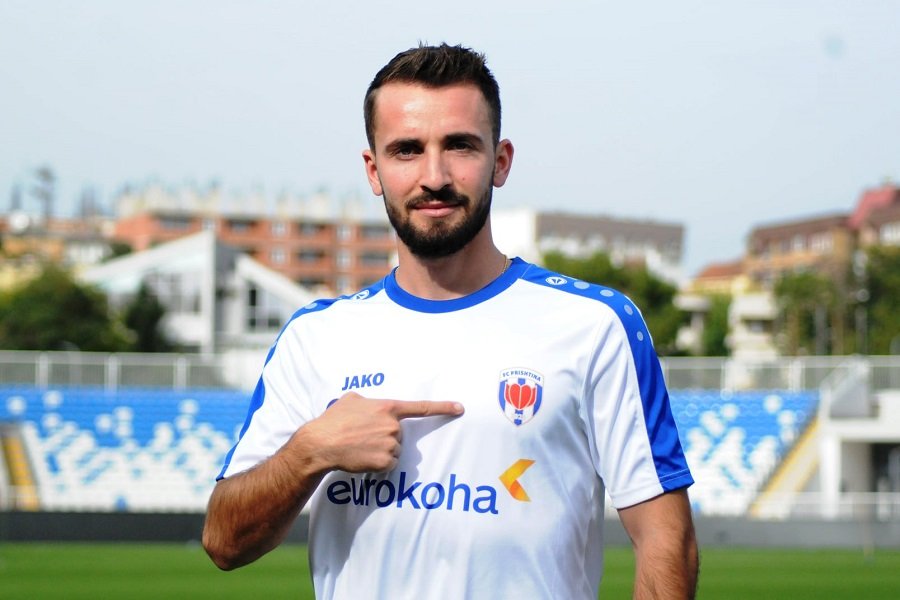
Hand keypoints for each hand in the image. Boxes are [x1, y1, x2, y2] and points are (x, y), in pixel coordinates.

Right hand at [303, 392, 463, 472]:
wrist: (321, 443)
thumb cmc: (333, 420)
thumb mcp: (350, 400)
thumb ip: (367, 401)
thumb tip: (369, 405)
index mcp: (388, 407)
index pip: (420, 407)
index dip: (443, 407)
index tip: (460, 408)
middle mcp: (393, 426)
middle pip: (400, 435)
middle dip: (386, 437)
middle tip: (363, 436)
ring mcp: (391, 444)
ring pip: (394, 450)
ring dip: (381, 451)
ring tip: (360, 447)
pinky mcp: (386, 461)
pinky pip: (389, 464)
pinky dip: (378, 464)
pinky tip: (363, 458)